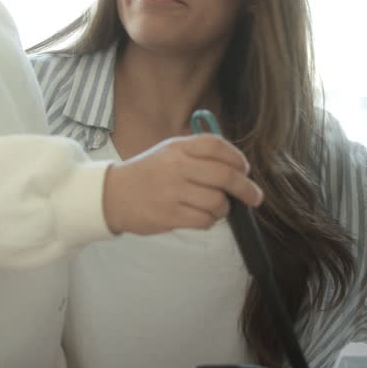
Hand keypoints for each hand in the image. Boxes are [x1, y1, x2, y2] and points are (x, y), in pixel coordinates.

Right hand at [103, 134, 262, 235]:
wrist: (112, 195)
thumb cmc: (147, 174)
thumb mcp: (168, 153)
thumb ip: (198, 155)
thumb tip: (237, 169)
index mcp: (177, 147)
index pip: (216, 146)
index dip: (237, 158)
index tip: (245, 169)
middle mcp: (176, 167)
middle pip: (225, 176)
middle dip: (246, 188)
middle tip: (254, 197)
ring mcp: (172, 191)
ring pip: (217, 201)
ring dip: (224, 208)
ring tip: (216, 207)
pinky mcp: (169, 215)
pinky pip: (204, 220)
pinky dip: (209, 221)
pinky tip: (202, 217)